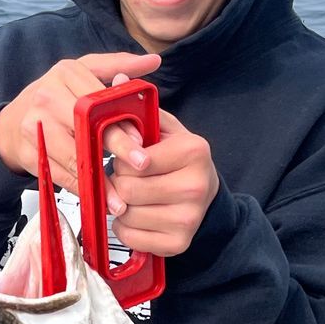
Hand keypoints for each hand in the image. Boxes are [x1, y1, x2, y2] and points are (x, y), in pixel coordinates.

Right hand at [0, 53, 160, 193]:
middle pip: (87, 126)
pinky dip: (81, 188)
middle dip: (117, 148)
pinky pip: (59, 174)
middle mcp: (47, 97)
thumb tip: (153, 60)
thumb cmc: (55, 96)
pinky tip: (99, 198)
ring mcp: (35, 126)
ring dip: (99, 179)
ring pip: (73, 156)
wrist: (12, 122)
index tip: (141, 137)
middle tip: (140, 165)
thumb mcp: (83, 72)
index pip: (98, 98)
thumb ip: (118, 66)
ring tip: (121, 196)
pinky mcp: (29, 152)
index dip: (121, 119)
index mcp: (66, 73)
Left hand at [109, 108, 220, 256]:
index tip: (131, 159)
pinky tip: (138, 216)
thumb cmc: (178, 160)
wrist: (205, 198)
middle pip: (127, 189)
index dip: (123, 159)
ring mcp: (189, 219)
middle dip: (120, 183)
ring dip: (121, 206)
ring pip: (126, 215)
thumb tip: (119, 79)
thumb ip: (141, 109)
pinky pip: (130, 237)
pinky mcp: (178, 244)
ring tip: (134, 197)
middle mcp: (196, 186)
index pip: (135, 159)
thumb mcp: (165, 130)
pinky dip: (125, 228)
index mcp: (194, 150)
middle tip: (130, 179)